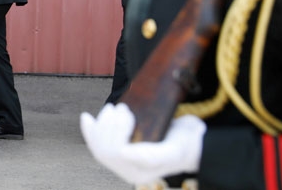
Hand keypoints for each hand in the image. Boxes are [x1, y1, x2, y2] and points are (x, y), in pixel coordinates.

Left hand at [79, 103, 204, 184]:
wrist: (194, 142)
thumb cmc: (186, 145)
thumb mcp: (173, 149)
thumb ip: (151, 155)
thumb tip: (123, 153)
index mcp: (138, 173)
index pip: (113, 153)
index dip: (114, 130)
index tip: (126, 110)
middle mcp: (127, 169)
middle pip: (104, 149)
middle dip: (108, 126)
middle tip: (121, 108)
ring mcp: (123, 160)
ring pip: (99, 145)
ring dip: (101, 125)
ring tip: (112, 109)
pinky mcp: (120, 148)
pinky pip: (98, 143)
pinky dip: (90, 130)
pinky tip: (86, 118)